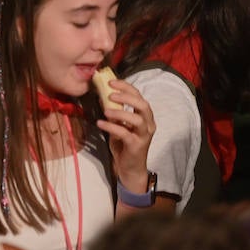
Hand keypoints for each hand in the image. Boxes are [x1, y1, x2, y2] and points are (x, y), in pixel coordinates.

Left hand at [97, 77, 154, 192]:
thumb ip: (115, 111)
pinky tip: (100, 123)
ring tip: (105, 111)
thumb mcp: (119, 124)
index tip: (111, 82)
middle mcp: (148, 124)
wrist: (129, 167)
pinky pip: (125, 133)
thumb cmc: (124, 144)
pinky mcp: (137, 146)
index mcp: (145, 116)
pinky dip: (112, 127)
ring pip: (137, 119)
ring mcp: (144, 135)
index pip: (139, 96)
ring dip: (120, 112)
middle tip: (110, 94)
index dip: (126, 87)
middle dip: (127, 97)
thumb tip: (102, 96)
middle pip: (143, 105)